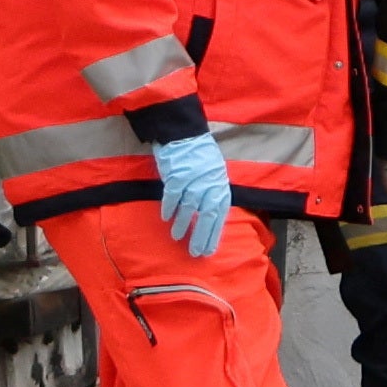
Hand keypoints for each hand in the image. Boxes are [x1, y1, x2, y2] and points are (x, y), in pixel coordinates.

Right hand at [148, 136, 236, 255]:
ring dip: (182, 224)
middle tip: (195, 252)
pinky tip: (166, 217)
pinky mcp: (177, 173)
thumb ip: (213, 194)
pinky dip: (169, 207)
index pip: (219, 215)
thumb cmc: (200, 157)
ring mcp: (193, 178)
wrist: (185, 133)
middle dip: (201, 235)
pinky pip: (172, 195)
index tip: (209, 250)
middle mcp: (209, 183)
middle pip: (207, 214)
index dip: (214, 234)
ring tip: (177, 237)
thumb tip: (211, 218)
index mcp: (220, 185)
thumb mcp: (214, 175)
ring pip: (189, 207)